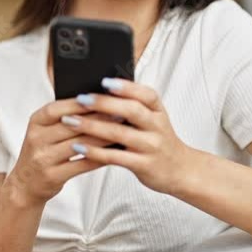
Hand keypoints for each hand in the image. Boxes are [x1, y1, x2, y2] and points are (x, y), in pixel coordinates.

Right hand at [4, 99, 115, 206]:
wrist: (26, 184)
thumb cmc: (42, 151)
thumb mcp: (44, 130)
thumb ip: (64, 116)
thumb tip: (95, 100)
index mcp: (35, 122)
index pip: (57, 108)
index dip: (79, 103)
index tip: (102, 97)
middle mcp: (37, 139)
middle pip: (71, 126)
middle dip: (98, 119)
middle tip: (120, 113)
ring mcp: (43, 159)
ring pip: (79, 145)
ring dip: (103, 138)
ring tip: (122, 131)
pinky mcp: (52, 176)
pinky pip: (81, 165)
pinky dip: (99, 157)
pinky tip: (114, 152)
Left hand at [59, 78, 198, 195]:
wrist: (180, 170)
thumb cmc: (159, 141)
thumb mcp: (154, 119)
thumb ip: (133, 107)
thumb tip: (100, 91)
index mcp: (158, 111)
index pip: (146, 94)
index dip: (126, 87)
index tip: (104, 81)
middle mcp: (157, 126)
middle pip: (131, 110)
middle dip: (104, 103)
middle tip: (81, 99)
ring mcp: (151, 146)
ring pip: (120, 134)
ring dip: (92, 127)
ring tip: (71, 122)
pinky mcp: (144, 166)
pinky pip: (116, 157)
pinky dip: (96, 152)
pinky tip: (79, 147)